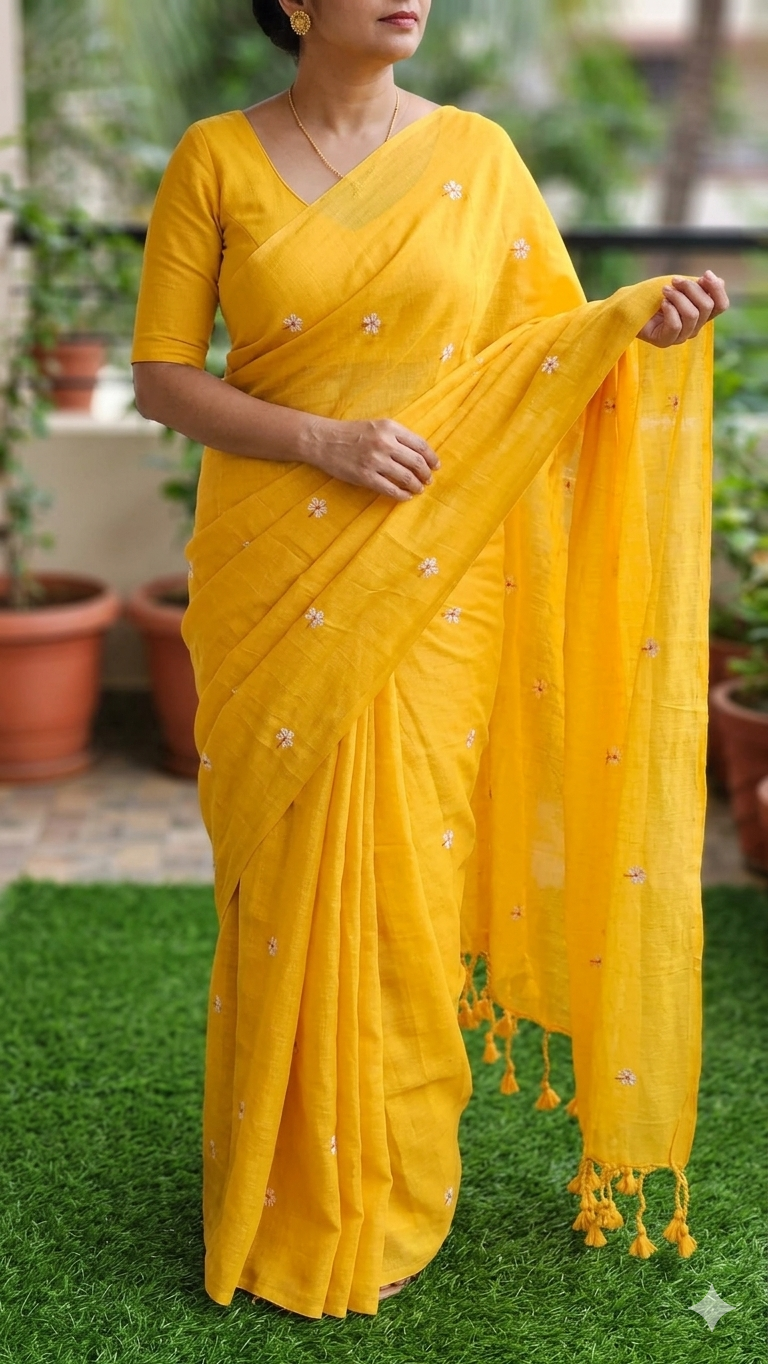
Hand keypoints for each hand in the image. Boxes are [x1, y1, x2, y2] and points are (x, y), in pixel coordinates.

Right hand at [301, 417, 439, 500]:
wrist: (324, 441)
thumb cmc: (352, 433)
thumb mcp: (377, 426)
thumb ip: (397, 436)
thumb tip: (420, 453)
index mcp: (390, 428)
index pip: (420, 445)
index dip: (432, 458)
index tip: (436, 466)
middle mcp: (385, 443)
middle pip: (417, 462)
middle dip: (426, 474)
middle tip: (428, 480)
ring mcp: (375, 461)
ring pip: (406, 477)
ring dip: (417, 486)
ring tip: (419, 489)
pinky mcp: (365, 477)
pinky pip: (390, 489)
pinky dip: (402, 495)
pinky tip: (406, 496)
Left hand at [637, 270, 728, 347]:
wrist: (630, 305)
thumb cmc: (656, 295)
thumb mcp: (680, 286)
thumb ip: (700, 286)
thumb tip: (720, 281)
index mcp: (701, 314)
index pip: (721, 305)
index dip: (717, 288)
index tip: (705, 274)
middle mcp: (694, 327)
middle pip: (707, 306)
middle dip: (691, 288)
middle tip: (674, 281)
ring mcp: (680, 337)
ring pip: (692, 315)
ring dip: (678, 297)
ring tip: (665, 290)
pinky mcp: (665, 341)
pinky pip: (676, 326)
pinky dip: (669, 310)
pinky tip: (661, 303)